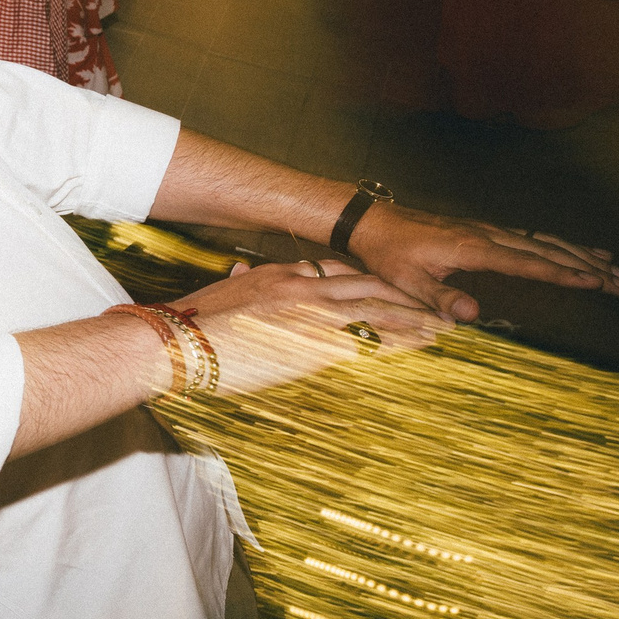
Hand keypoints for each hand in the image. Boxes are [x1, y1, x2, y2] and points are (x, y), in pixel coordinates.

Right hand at [170, 260, 448, 394]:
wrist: (176, 343)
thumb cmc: (191, 326)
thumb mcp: (220, 294)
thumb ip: (240, 283)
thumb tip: (240, 274)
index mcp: (278, 275)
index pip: (336, 271)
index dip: (369, 283)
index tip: (389, 292)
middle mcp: (301, 288)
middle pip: (366, 286)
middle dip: (403, 297)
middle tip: (433, 309)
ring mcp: (310, 315)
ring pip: (376, 309)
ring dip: (413, 319)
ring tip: (441, 328)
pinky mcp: (313, 345)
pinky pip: (367, 340)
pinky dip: (399, 343)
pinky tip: (420, 348)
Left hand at [348, 204, 618, 321]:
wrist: (375, 222)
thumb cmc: (389, 254)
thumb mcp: (406, 282)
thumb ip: (438, 299)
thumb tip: (471, 315)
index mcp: (472, 247)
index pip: (527, 263)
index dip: (561, 274)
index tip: (594, 283)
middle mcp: (488, 235)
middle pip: (549, 252)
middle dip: (591, 270)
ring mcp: (491, 231)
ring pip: (548, 243)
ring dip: (586, 258)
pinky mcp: (489, 232)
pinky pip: (536, 239)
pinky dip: (565, 247)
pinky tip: (587, 254)